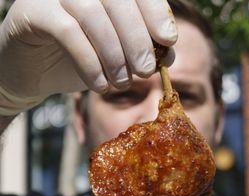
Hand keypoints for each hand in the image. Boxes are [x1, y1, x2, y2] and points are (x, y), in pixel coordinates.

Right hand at [0, 0, 176, 114]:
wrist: (32, 73)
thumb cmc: (76, 60)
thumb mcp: (114, 56)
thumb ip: (140, 50)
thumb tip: (170, 54)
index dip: (155, 12)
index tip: (169, 41)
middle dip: (137, 39)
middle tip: (145, 71)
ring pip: (94, 14)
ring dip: (114, 54)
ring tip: (122, 83)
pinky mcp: (32, 11)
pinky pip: (67, 31)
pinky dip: (89, 62)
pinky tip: (99, 85)